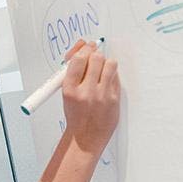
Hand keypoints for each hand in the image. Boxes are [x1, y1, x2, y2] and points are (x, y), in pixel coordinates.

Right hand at [61, 39, 120, 154]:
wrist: (86, 136)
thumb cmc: (75, 113)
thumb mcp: (66, 91)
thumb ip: (73, 69)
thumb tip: (82, 45)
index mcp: (70, 89)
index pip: (78, 60)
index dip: (83, 50)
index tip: (86, 47)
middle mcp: (86, 91)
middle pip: (96, 58)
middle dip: (95, 54)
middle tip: (94, 57)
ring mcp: (102, 95)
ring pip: (110, 64)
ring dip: (105, 62)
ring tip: (101, 69)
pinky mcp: (115, 99)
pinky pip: (116, 77)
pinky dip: (111, 74)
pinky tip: (106, 80)